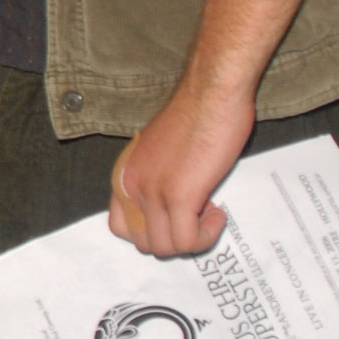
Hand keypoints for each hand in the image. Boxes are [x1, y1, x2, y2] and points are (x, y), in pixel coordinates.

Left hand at [108, 77, 254, 257]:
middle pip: (143, 243)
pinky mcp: (179, 194)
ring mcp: (152, 192)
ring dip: (193, 239)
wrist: (212, 91)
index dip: (153, 231)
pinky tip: (217, 212)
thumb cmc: (196, 114)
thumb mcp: (160, 152)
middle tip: (197, 215)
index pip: (121, 227)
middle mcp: (131, 186)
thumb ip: (156, 178)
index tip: (177, 216)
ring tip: (209, 212)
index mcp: (125, 175)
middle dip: (174, 239)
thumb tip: (168, 207)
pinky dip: (206, 235)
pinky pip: (188, 240)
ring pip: (165, 248)